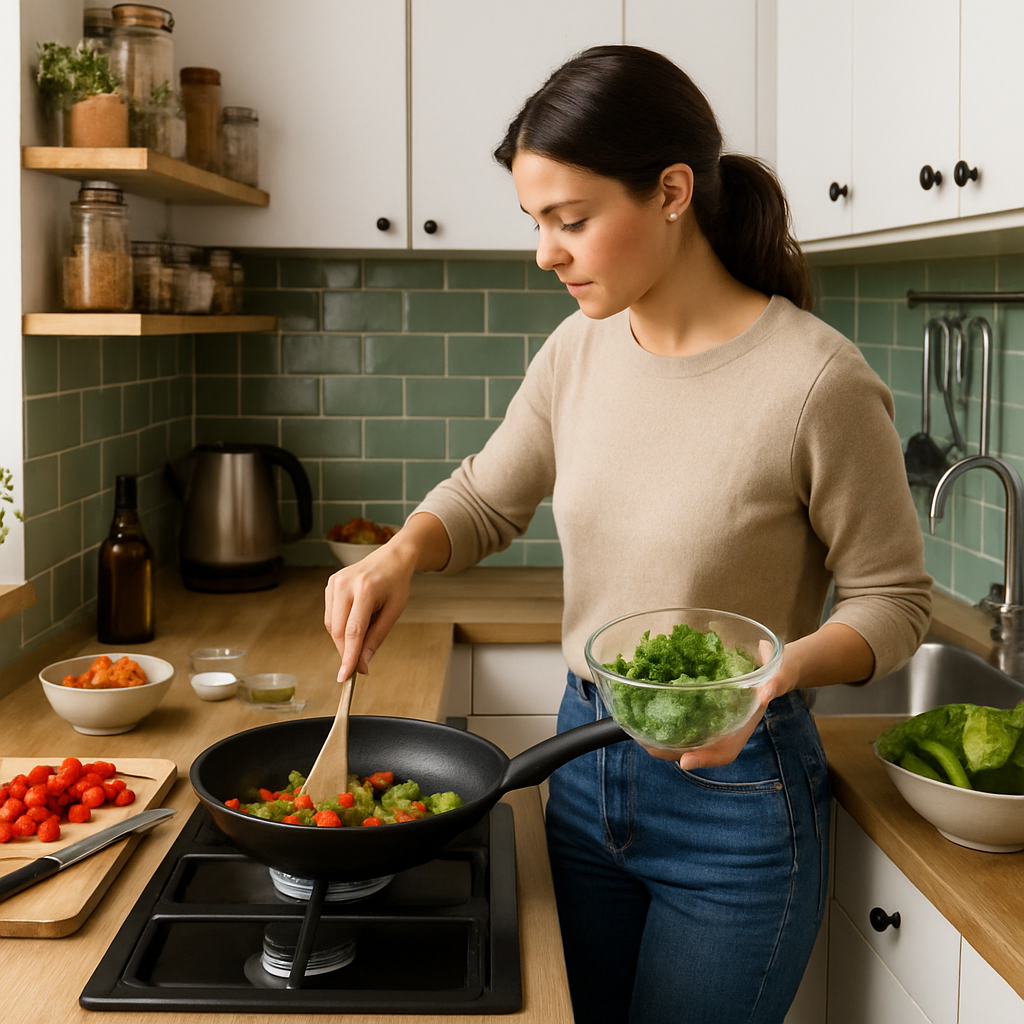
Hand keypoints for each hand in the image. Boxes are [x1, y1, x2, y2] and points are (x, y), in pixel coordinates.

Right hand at [323, 512, 450, 681]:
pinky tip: (356, 619)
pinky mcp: (330, 584)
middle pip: (338, 631)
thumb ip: (377, 637)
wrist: (391, 558)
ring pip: (331, 626)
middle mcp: (346, 584)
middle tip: (359, 665)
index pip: (353, 631)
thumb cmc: (396, 583)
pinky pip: (330, 616)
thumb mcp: (394, 611)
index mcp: (366, 589)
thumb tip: (363, 664)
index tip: (345, 676)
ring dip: (344, 639)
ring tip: (366, 626)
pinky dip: (340, 626)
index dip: (348, 656)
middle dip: (346, 651)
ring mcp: (335, 582)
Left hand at [663, 621, 875, 769]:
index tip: (684, 759)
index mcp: (738, 731)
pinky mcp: (697, 708)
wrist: (771, 667)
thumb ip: (772, 684)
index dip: (703, 758)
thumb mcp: (777, 678)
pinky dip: (661, 714)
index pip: (721, 754)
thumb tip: (765, 690)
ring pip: (681, 737)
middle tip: (642, 740)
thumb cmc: (774, 676)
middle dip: (668, 749)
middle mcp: (720, 730)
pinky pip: (678, 717)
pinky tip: (642, 704)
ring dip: (659, 735)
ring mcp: (707, 722)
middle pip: (692, 749)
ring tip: (633, 727)